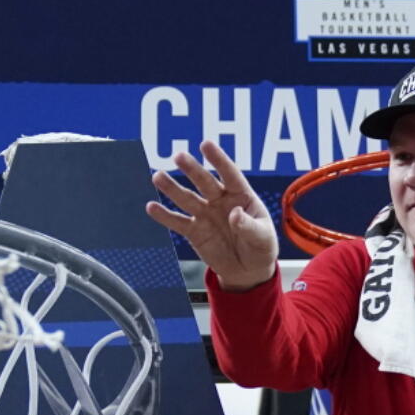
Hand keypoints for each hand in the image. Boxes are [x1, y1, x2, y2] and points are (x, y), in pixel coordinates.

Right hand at [146, 141, 277, 291]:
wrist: (248, 270)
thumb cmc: (260, 247)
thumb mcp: (263, 238)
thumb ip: (249, 226)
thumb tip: (234, 214)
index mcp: (241, 196)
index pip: (230, 174)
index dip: (218, 160)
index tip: (205, 144)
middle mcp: (220, 200)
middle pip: (205, 182)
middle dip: (192, 170)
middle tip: (178, 156)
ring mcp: (206, 214)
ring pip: (187, 198)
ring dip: (172, 188)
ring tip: (157, 176)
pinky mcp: (194, 231)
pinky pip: (178, 222)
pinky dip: (164, 215)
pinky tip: (151, 206)